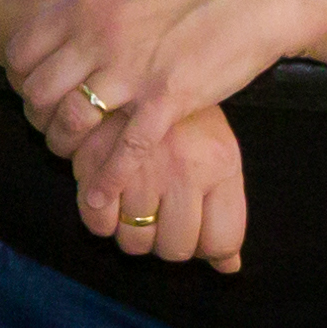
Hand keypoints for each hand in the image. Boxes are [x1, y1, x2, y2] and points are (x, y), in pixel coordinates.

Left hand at [0, 0, 298, 168]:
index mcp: (85, 5)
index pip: (21, 52)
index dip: (18, 79)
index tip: (34, 90)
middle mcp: (101, 38)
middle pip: (41, 92)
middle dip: (38, 117)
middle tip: (49, 126)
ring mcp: (134, 72)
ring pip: (74, 121)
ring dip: (65, 145)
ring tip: (72, 153)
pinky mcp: (168, 100)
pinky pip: (126, 147)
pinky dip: (108, 176)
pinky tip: (101, 194)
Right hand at [81, 103, 248, 274]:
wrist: (140, 59)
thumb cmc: (185, 117)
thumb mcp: (219, 153)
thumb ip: (226, 210)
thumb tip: (229, 268)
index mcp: (219, 165)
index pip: (221, 241)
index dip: (208, 249)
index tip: (197, 236)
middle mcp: (181, 170)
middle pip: (175, 249)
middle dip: (168, 246)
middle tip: (162, 224)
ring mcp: (138, 167)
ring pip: (134, 243)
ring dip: (134, 236)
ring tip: (136, 211)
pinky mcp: (97, 160)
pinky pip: (97, 223)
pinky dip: (101, 223)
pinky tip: (109, 204)